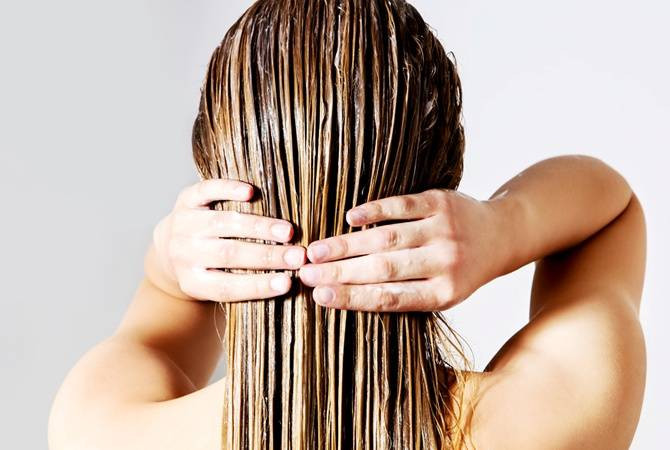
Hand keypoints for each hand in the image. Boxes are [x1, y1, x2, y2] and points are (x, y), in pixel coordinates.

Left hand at [150, 179, 305, 301]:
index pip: (227, 287)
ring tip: (287, 231)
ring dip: (259, 227)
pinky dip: (228, 190)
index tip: (288, 283)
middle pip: (228, 254)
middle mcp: (184, 253)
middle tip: (298, 256)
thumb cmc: (207, 270)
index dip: (258, 286)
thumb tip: (288, 283)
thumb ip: (244, 285)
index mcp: (192, 282)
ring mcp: (184, 224)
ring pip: (223, 223)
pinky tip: (251, 192)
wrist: (169, 248)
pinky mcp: (186, 199)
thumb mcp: (215, 286)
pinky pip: (206, 192)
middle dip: (267, 256)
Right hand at [298, 189, 503, 311]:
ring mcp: (443, 230)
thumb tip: (345, 296)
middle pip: (383, 269)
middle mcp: (444, 263)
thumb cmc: (461, 271)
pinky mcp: (440, 202)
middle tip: (304, 273)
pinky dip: (374, 211)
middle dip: (339, 272)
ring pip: (387, 238)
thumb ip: (403, 295)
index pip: (390, 299)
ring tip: (315, 251)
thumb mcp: (442, 293)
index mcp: (443, 294)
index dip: (352, 298)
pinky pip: (402, 206)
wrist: (500, 235)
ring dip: (347, 245)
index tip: (319, 297)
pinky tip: (349, 218)